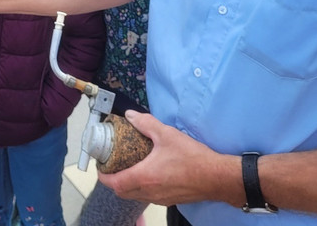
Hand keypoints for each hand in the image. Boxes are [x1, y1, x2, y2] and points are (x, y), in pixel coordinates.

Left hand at [97, 111, 238, 207]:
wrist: (217, 177)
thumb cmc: (193, 157)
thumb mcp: (167, 134)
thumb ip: (145, 123)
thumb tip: (130, 116)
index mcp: (145, 177)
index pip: (115, 183)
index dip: (103, 176)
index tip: (100, 166)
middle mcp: (150, 192)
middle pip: (122, 192)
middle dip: (113, 181)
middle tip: (112, 165)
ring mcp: (160, 199)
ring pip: (135, 196)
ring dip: (127, 185)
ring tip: (128, 167)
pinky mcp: (170, 200)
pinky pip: (148, 196)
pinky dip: (141, 187)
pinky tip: (148, 173)